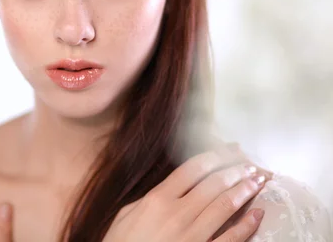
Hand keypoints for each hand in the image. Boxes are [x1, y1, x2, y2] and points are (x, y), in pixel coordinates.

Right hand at [102, 144, 268, 241]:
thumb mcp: (125, 214)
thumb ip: (149, 198)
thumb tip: (169, 186)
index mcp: (157, 199)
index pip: (192, 170)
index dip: (214, 157)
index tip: (229, 150)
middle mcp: (177, 213)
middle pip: (212, 185)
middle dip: (234, 171)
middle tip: (250, 164)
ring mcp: (192, 235)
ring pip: (224, 207)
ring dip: (244, 191)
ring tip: (257, 181)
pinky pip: (230, 239)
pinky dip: (247, 225)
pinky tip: (257, 214)